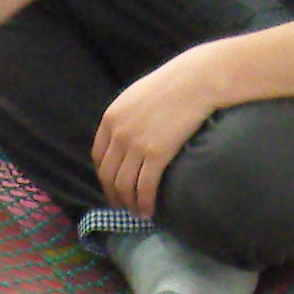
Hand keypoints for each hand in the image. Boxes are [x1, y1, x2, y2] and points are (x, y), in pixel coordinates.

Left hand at [92, 46, 227, 215]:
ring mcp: (136, 145)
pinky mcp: (156, 154)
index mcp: (111, 118)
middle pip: (108, 175)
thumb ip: (127, 117)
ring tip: (137, 213)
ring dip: (129, 204)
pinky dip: (144, 203)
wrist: (195, 80)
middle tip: (123, 207)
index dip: (104, 177)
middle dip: (113, 196)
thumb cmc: (173, 84)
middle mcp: (118, 134)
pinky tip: (149, 211)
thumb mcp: (137, 96)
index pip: (98, 157)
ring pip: (124, 185)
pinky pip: (144, 187)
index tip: (111, 187)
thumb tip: (127, 138)